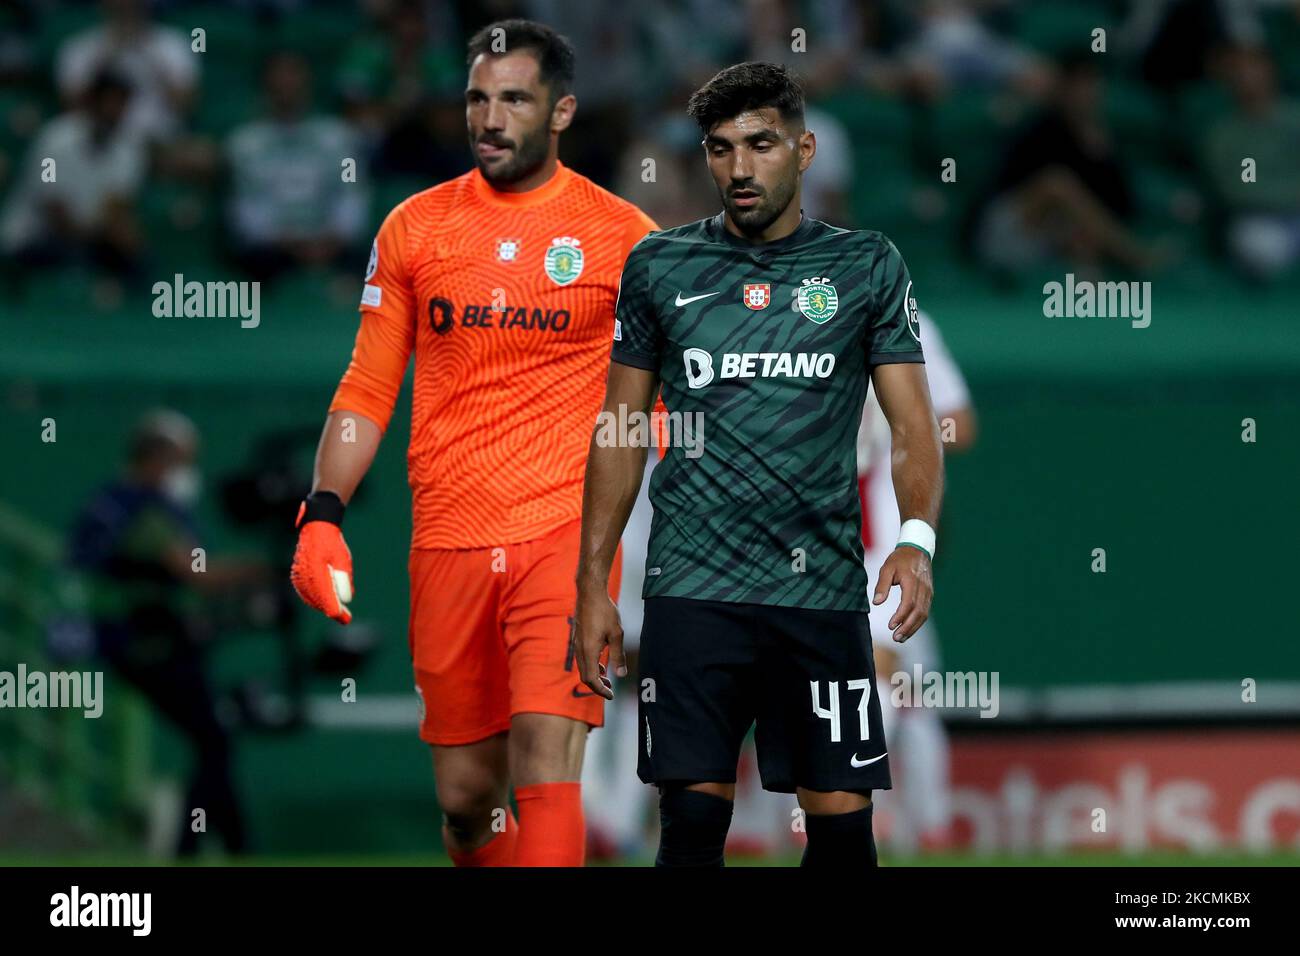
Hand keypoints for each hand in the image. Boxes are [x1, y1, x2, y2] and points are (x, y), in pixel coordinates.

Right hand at [290, 521, 353, 623]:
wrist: (315, 529)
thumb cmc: (332, 544)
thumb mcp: (343, 561)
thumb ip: (344, 580)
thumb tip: (346, 600)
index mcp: (316, 572)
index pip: (327, 598)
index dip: (336, 611)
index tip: (346, 619)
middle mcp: (305, 577)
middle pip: (319, 601)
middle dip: (333, 610)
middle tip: (346, 619)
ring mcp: (298, 578)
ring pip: (312, 599)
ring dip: (324, 606)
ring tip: (339, 612)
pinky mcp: (297, 577)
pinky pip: (306, 594)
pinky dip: (316, 600)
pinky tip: (325, 603)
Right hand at [573, 584, 623, 699]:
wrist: (590, 592)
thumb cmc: (604, 611)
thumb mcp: (616, 634)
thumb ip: (618, 655)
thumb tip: (621, 674)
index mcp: (589, 650)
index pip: (591, 679)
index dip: (601, 690)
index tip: (611, 695)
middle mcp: (580, 649)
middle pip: (585, 676)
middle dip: (597, 686)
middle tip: (610, 690)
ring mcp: (577, 643)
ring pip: (583, 667)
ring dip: (594, 676)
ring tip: (608, 678)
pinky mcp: (578, 638)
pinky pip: (582, 658)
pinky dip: (591, 666)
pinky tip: (601, 664)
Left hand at [872, 545, 932, 642]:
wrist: (918, 549)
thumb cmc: (900, 559)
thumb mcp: (887, 568)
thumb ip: (882, 585)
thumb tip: (877, 603)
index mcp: (912, 581)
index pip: (908, 603)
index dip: (900, 616)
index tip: (890, 626)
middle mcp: (923, 588)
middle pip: (918, 612)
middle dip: (907, 627)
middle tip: (896, 638)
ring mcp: (928, 592)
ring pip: (923, 614)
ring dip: (913, 628)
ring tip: (901, 637)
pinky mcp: (929, 594)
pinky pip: (925, 611)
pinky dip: (917, 622)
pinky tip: (908, 629)